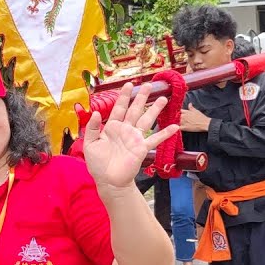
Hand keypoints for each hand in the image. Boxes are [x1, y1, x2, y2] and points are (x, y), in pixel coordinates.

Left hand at [82, 83, 178, 198]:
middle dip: (141, 97)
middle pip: (135, 110)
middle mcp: (125, 130)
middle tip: (148, 85)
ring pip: (147, 120)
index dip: (123, 96)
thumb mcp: (89, 145)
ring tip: (163, 99)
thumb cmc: (98, 164)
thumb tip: (96, 113)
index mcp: (112, 127)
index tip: (128, 84)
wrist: (108, 181)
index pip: (118, 108)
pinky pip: (155, 139)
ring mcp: (134, 138)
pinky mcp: (141, 148)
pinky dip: (165, 133)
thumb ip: (91, 128)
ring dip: (155, 110)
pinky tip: (175, 127)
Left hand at [178, 105, 210, 132]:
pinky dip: (182, 128)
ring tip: (189, 124)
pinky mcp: (184, 128)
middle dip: (184, 118)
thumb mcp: (196, 110)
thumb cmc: (201, 117)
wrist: (204, 124)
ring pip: (180, 122)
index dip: (184, 113)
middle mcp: (183, 116)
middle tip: (190, 120)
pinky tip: (185, 128)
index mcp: (186, 112)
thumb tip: (189, 104)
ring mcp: (183, 122)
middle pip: (181, 117)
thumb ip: (191, 107)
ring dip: (183, 123)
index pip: (182, 111)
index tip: (187, 115)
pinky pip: (180, 128)